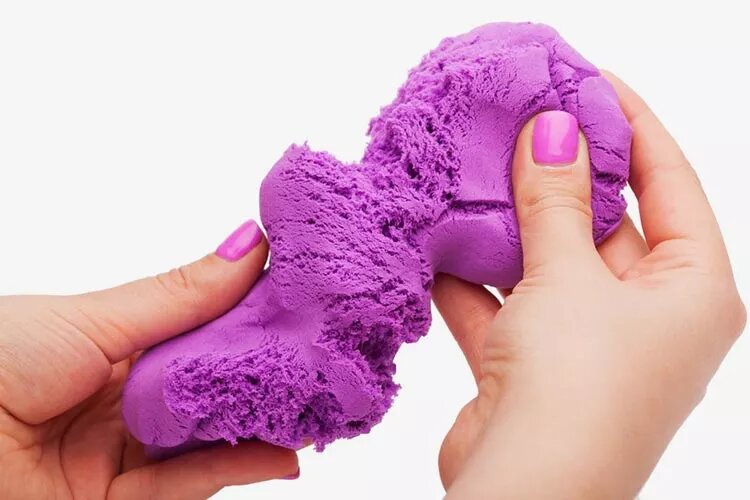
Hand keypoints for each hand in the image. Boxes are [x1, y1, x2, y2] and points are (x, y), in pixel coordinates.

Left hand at [0, 220, 298, 499]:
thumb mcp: (94, 319)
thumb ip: (180, 297)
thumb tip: (251, 243)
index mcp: (117, 343)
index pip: (203, 326)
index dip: (253, 312)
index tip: (303, 294)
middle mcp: (128, 397)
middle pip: (214, 383)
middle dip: (268, 369)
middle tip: (325, 350)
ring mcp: (126, 453)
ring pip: (211, 436)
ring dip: (264, 421)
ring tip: (320, 402)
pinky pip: (190, 485)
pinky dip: (239, 467)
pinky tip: (282, 450)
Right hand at [432, 73, 745, 498]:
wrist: (521, 495)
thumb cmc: (576, 388)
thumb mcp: (568, 277)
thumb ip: (555, 202)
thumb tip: (553, 130)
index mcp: (693, 292)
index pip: (670, 182)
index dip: (630, 125)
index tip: (586, 81)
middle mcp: (648, 317)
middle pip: (602, 221)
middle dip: (556, 174)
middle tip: (517, 120)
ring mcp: (589, 342)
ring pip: (547, 262)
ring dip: (507, 227)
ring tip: (470, 173)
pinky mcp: (535, 365)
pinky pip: (506, 303)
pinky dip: (473, 278)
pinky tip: (438, 242)